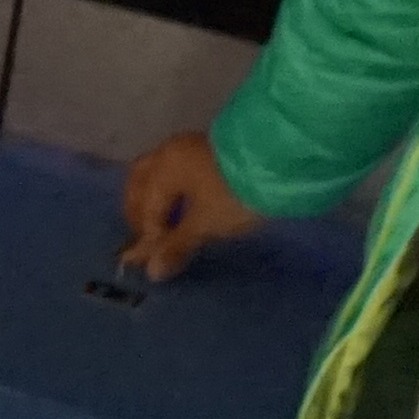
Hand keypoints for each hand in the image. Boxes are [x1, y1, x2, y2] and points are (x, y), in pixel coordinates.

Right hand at [113, 130, 259, 282]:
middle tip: (146, 237)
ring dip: (154, 198)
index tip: (156, 261)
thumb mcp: (205, 223)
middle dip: (139, 211)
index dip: (149, 237)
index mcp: (163, 167)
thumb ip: (176, 246)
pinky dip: (171, 190)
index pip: (146, 208)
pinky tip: (182, 204)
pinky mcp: (210, 149)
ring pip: (157, 172)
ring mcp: (190, 147)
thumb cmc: (234, 193)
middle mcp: (169, 151)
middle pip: (140, 181)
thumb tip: (152, 272)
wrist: (279, 160)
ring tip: (162, 223)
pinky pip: (176, 170)